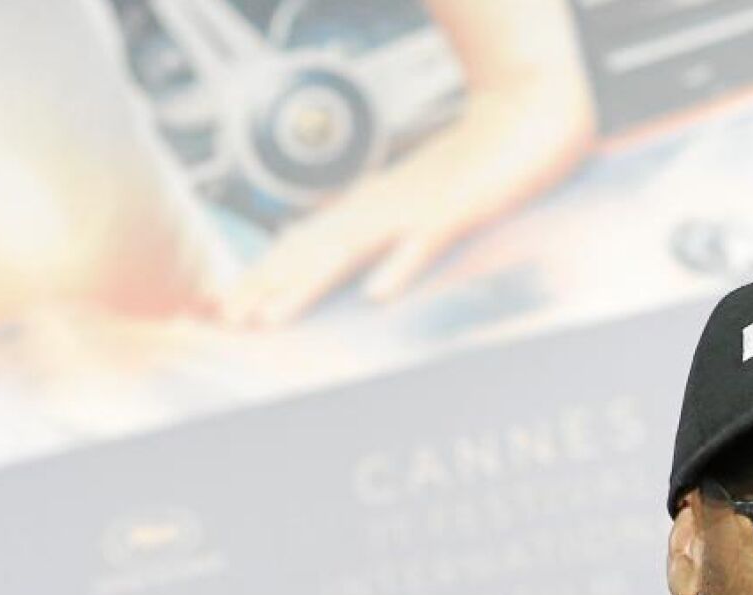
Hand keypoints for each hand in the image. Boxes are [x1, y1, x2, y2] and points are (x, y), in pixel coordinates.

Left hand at [216, 92, 591, 328]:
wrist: (523, 120)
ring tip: (274, 315)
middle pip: (313, 248)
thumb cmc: (476, 166)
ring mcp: (416, 209)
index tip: (231, 305)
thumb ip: (379, 227)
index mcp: (372, 204)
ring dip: (309, 282)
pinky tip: (376, 294)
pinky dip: (397, 266)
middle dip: (267, 284)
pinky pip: (422, 243)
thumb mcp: (416, 200)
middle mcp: (382, 205)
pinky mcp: (455, 212)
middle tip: (229, 317)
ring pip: (351, 248)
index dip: (266, 272)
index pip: (306, 241)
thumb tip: (345, 256)